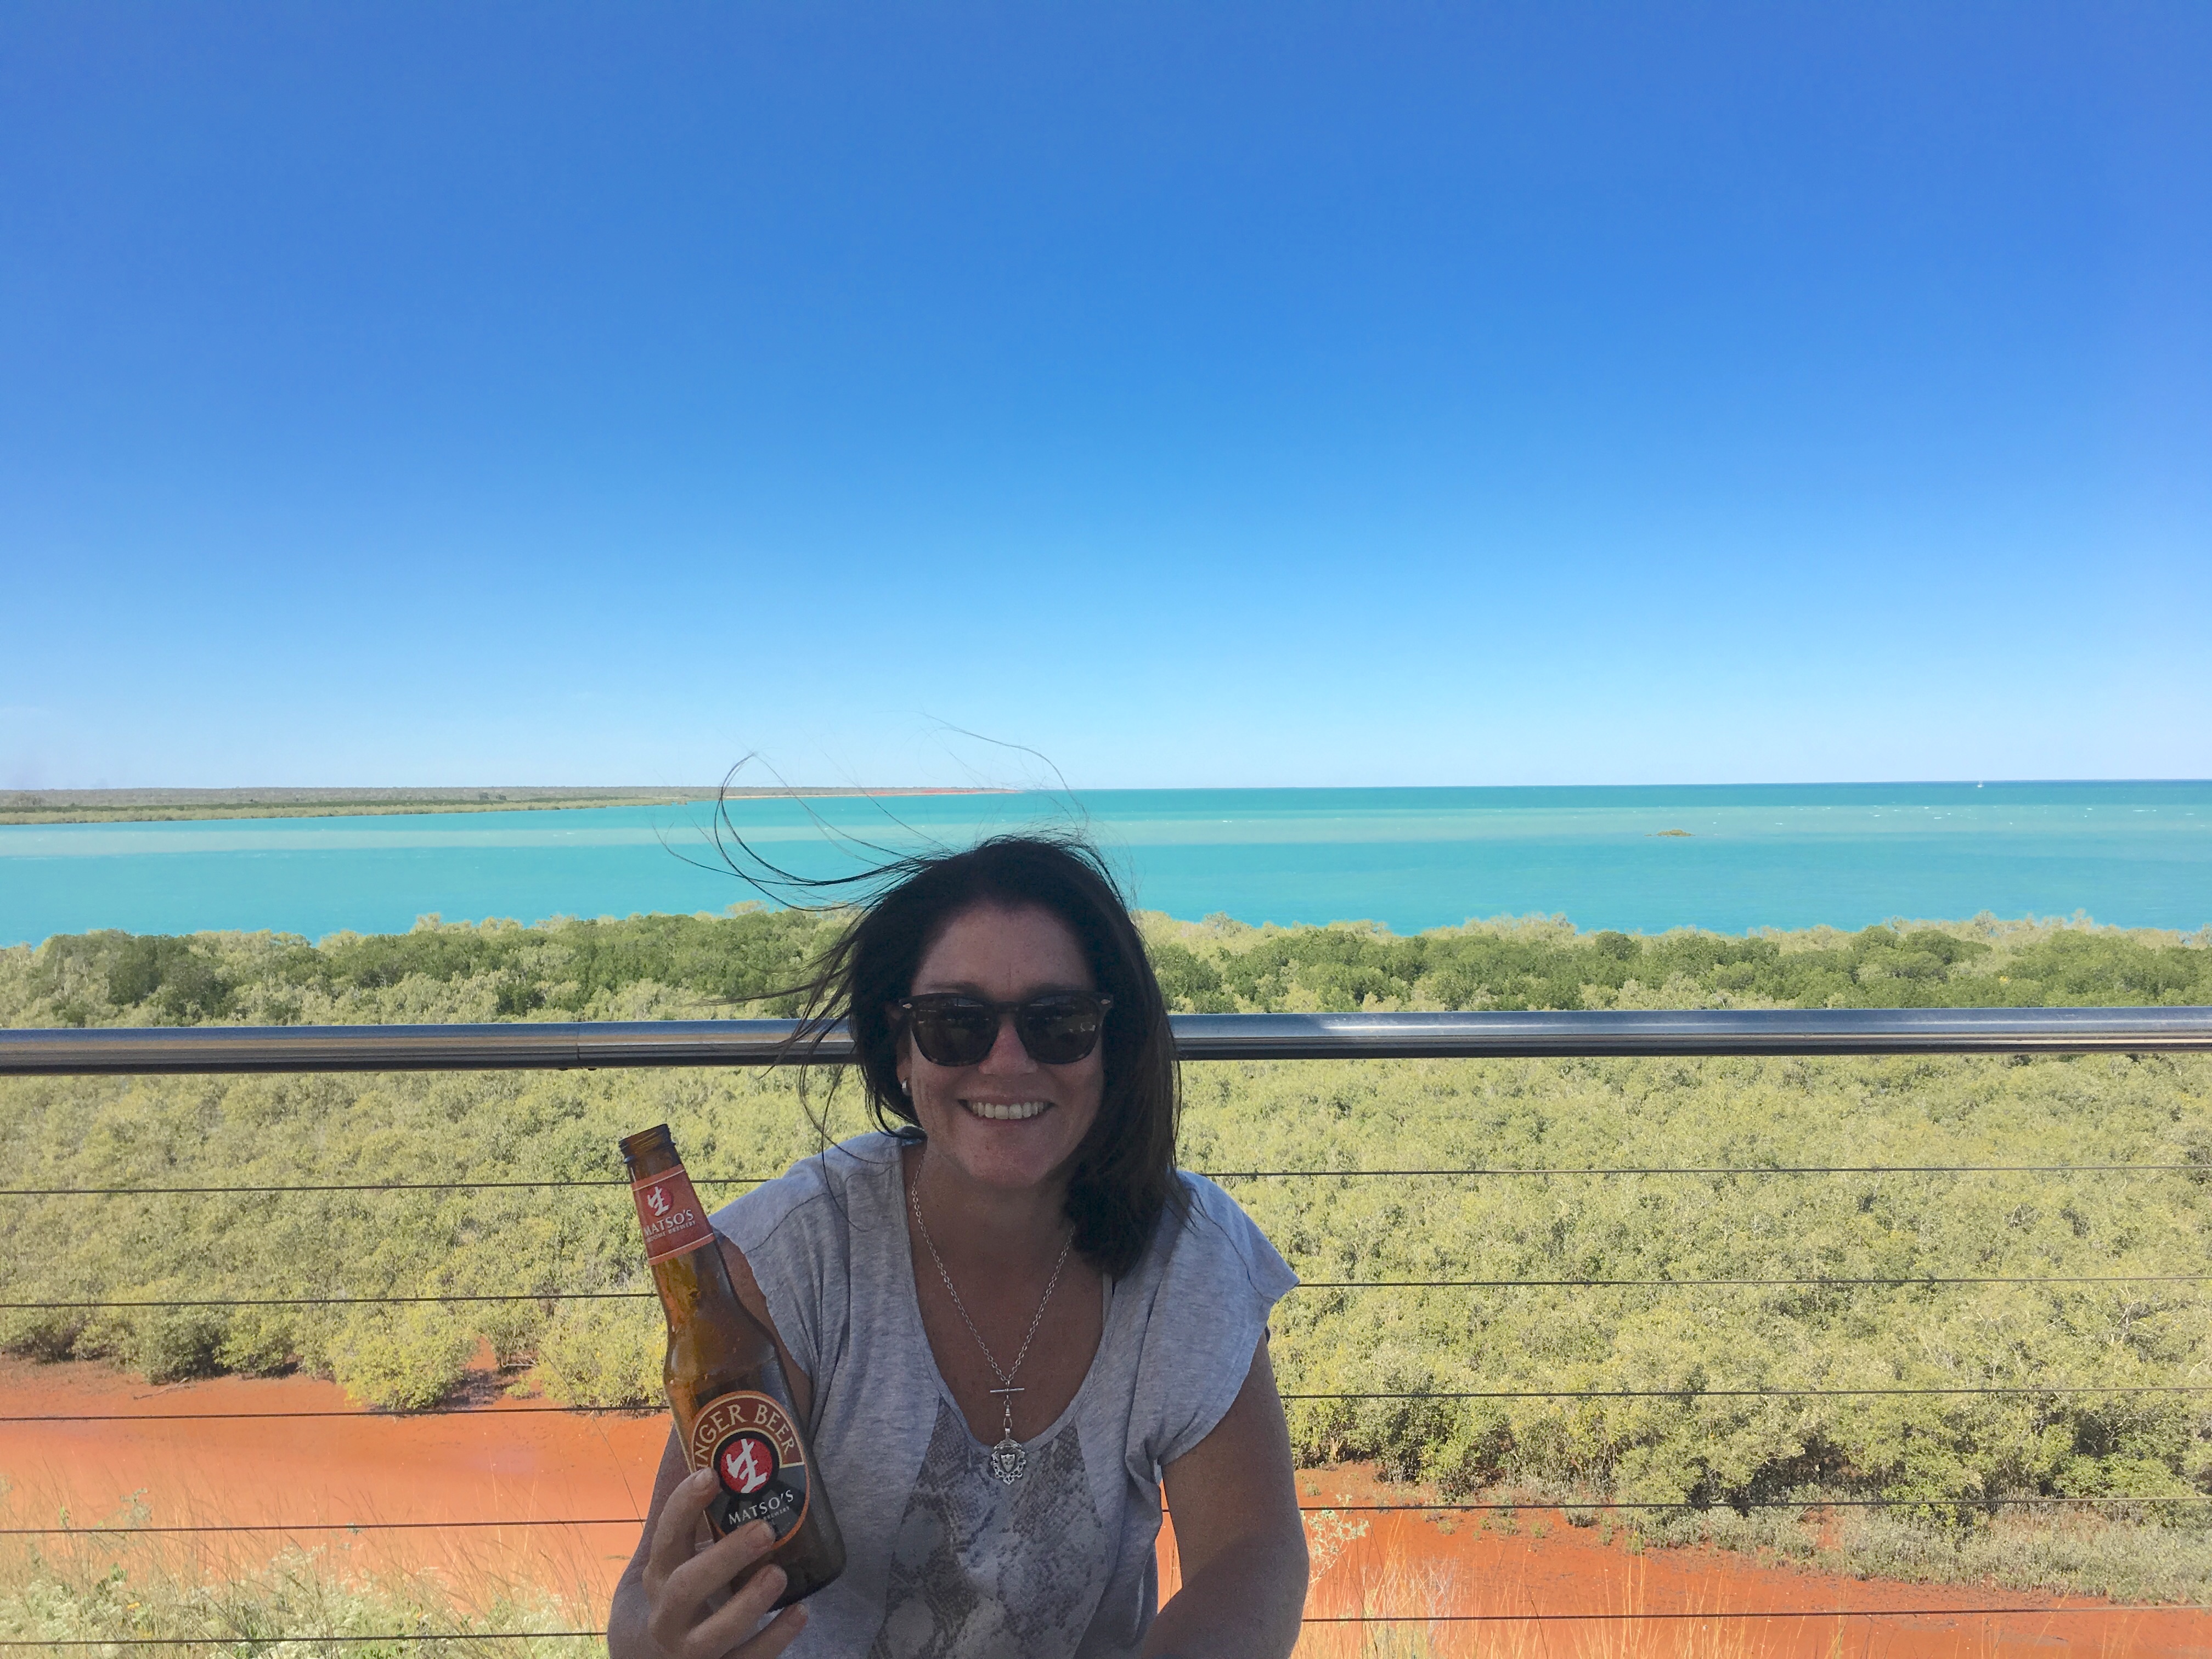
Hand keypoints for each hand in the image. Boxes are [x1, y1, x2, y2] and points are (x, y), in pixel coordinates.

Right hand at [641, 1468, 809, 1658]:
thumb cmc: (667, 1596)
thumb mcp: (665, 1557)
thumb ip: (680, 1509)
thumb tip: (686, 1441)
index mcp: (656, 1576)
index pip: (665, 1537)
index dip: (684, 1505)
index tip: (711, 1472)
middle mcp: (667, 1615)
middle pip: (687, 1587)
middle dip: (724, 1558)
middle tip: (764, 1530)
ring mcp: (691, 1651)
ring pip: (714, 1634)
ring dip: (749, 1604)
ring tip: (779, 1574)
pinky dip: (774, 1641)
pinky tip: (801, 1612)